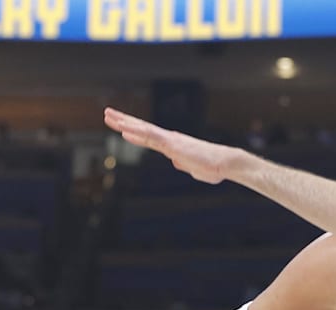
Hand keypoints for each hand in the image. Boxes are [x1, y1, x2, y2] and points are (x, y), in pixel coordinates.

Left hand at [103, 107, 243, 184]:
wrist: (227, 164)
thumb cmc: (215, 168)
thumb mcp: (195, 170)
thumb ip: (185, 165)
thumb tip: (176, 163)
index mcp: (174, 146)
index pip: (149, 137)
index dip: (134, 131)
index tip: (121, 127)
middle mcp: (170, 140)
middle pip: (143, 129)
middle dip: (124, 121)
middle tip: (108, 113)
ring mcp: (171, 141)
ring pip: (143, 130)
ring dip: (125, 123)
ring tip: (109, 116)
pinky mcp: (173, 145)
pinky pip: (151, 138)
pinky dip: (137, 133)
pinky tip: (124, 130)